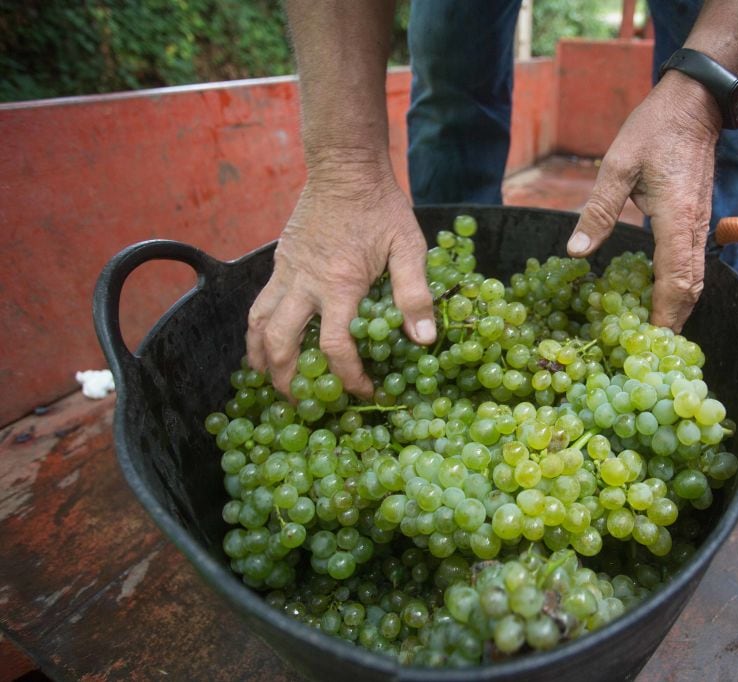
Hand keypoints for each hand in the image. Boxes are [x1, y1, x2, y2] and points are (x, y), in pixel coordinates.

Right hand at [246, 169, 436, 399]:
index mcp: (340, 284)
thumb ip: (414, 294)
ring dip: (261, 359)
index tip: (363, 392)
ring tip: (271, 381)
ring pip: (258, 325)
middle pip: (282, 344)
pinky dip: (258, 330)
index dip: (348, 376)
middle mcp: (305, 283)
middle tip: (304, 401)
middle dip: (289, 379)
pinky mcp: (279, 262)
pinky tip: (266, 342)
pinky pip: (259, 303)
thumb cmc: (382, 207)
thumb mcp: (409, 247)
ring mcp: (287, 272)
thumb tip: (423, 340)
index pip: (336, 346)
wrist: (345, 167)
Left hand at [566, 71, 721, 330]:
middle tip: (648, 350)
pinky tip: (660, 298)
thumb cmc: (654, 130)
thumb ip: (597, 211)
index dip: (662, 314)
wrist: (695, 105)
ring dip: (678, 308)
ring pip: (696, 280)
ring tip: (652, 334)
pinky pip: (694, 265)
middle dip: (672, 322)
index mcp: (674, 218)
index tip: (648, 341)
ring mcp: (700, 226)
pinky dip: (680, 289)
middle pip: (690, 288)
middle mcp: (694, 228)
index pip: (673, 279)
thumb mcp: (617, 166)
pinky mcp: (699, 221)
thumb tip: (576, 252)